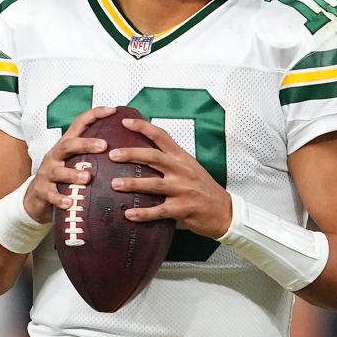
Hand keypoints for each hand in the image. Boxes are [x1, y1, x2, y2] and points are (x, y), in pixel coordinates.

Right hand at [23, 106, 114, 222]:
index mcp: (66, 145)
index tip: (112, 111)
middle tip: (103, 146)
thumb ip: (92, 153)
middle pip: (68, 144)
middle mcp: (55, 156)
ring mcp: (47, 173)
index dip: (94, 114)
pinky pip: (51, 195)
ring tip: (87, 178)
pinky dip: (60, 199)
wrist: (35, 198)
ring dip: (73, 174)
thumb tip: (124, 147)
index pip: (79, 124)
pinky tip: (70, 203)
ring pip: (58, 170)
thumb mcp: (74, 160)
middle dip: (85, 144)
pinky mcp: (42, 191)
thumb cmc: (62, 176)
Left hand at [108, 117, 231, 238]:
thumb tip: (142, 155)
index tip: (125, 122)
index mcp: (182, 158)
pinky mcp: (182, 208)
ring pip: (154, 184)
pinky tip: (129, 214)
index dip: (143, 127)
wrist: (225, 210)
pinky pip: (159, 210)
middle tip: (112, 154)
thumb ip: (170, 160)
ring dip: (132, 184)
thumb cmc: (203, 188)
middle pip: (153, 157)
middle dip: (131, 154)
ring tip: (114, 184)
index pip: (161, 137)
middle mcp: (181, 170)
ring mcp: (182, 189)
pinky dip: (143, 213)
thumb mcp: (189, 167)